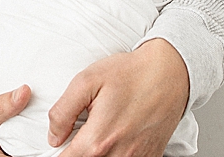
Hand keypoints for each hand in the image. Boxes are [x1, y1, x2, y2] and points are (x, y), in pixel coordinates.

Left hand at [47, 38, 188, 156]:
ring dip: (96, 153)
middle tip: (78, 133)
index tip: (59, 142)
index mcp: (99, 140)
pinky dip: (115, 153)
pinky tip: (114, 139)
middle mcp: (119, 155)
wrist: (169, 74)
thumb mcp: (86, 81)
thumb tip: (54, 136)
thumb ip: (63, 112)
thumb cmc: (130, 74)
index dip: (59, 151)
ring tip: (98, 134)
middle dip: (77, 152)